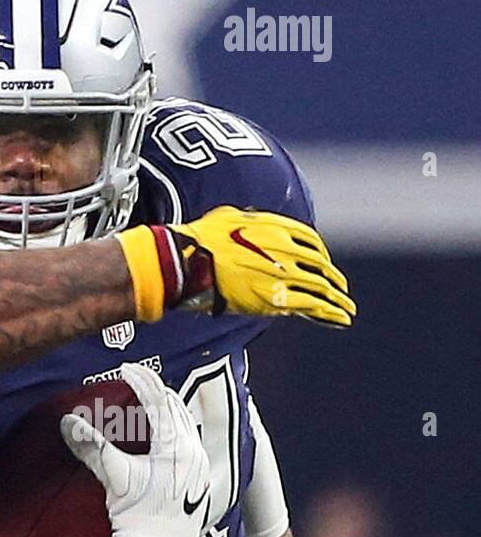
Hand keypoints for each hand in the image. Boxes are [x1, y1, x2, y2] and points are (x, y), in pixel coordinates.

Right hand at [60, 363, 211, 536]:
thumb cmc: (139, 516)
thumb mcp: (115, 477)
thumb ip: (92, 447)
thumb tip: (68, 422)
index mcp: (175, 446)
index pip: (159, 402)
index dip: (143, 381)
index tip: (127, 369)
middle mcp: (192, 451)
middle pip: (176, 408)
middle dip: (156, 391)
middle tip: (136, 381)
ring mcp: (198, 465)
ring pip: (186, 423)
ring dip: (168, 408)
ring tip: (149, 401)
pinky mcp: (198, 478)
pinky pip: (190, 439)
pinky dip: (175, 427)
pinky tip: (164, 432)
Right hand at [118, 206, 355, 326]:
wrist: (190, 261)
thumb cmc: (201, 239)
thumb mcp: (227, 217)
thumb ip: (246, 220)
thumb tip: (247, 219)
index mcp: (276, 228)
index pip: (310, 240)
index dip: (320, 254)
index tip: (322, 262)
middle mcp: (286, 249)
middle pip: (320, 265)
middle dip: (333, 278)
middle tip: (341, 287)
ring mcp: (284, 273)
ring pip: (321, 287)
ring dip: (337, 299)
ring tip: (347, 309)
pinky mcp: (277, 297)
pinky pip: (312, 306)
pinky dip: (329, 313)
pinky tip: (339, 319)